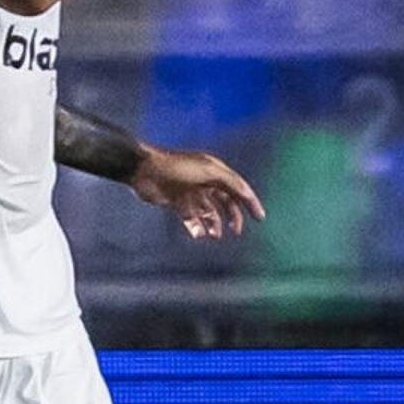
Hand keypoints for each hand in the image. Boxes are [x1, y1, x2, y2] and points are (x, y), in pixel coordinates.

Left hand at [130, 146, 262, 239]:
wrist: (144, 170)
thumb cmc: (176, 167)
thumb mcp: (209, 171)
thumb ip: (231, 182)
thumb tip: (247, 195)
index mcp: (215, 171)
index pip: (238, 188)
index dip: (250, 202)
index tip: (260, 218)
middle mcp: (204, 181)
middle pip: (225, 202)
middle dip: (232, 217)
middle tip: (235, 231)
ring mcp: (190, 192)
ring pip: (209, 212)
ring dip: (214, 224)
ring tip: (215, 235)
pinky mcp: (177, 202)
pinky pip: (192, 218)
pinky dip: (197, 227)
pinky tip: (199, 234)